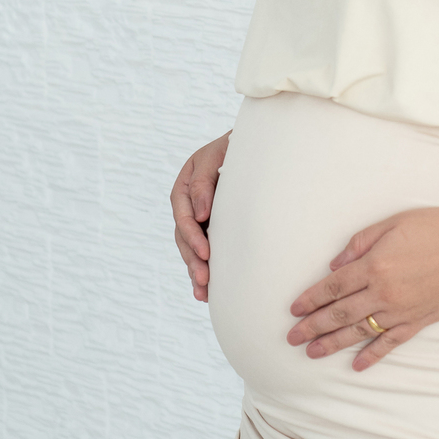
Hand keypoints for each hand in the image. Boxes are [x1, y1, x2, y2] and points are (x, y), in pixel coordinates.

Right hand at [171, 132, 230, 301]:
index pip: (183, 214)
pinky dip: (204, 269)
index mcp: (185, 185)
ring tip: (203, 292)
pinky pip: (203, 250)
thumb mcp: (218, 156)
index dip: (192, 235)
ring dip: (196, 270)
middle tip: (204, 280)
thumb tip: (200, 214)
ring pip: (191, 248)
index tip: (206, 252)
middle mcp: (188, 204)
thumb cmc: (237, 148)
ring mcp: (199, 217)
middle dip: (193, 260)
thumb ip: (204, 182)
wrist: (255, 146)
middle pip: (184, 237)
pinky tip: (207, 291)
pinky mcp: (211, 228)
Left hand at [286, 206, 438, 369]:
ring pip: (359, 331)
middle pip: (340, 313)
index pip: (333, 287)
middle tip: (292, 339)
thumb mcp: (395, 223)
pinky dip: (372, 355)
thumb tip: (335, 265)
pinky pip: (391, 343)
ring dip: (333, 343)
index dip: (311, 299)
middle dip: (313, 326)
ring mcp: (402, 311)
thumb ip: (361, 242)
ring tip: (312, 353)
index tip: (293, 310)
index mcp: (375, 265)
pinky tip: (356, 365)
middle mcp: (384, 292)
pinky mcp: (420, 321)